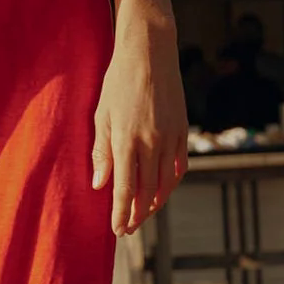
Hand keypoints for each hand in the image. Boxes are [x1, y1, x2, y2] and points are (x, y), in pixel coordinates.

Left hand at [92, 2, 187, 236]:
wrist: (150, 54)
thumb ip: (101, 151)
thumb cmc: (118, 82)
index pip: (124, 188)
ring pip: (166, 182)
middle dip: (136, 214)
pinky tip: (162, 190)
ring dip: (154, 202)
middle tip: (128, 229)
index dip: (120, 212)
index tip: (116, 230)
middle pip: (146, 191)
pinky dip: (171, 182)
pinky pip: (179, 165)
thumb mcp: (101, 115)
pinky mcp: (183, 130)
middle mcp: (151, 142)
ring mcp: (171, 137)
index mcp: (126, 140)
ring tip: (143, 214)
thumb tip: (100, 184)